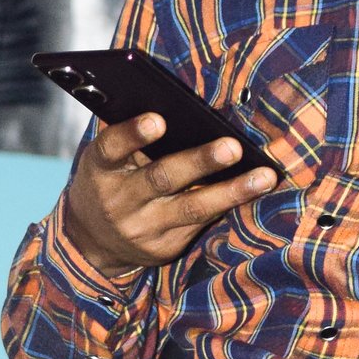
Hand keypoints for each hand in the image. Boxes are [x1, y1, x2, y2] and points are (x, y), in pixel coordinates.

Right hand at [61, 113, 276, 280]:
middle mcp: (119, 200)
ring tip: (264, 177)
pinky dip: (231, 206)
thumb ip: (135, 140)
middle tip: (232, 147)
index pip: (111, 147)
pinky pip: (202, 224)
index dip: (132, 134)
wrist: (94, 242)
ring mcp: (143, 228)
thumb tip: (185, 110)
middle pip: (162, 178)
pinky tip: (258, 192)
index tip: (158, 120)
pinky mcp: (164, 248)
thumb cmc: (111, 181)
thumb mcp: (109, 160)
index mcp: (101, 168)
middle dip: (199, 162)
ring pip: (192, 208)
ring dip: (232, 191)